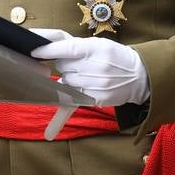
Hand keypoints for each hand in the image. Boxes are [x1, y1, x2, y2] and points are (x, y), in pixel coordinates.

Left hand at [30, 27, 150, 139]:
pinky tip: (49, 133)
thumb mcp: (96, 43)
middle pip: (64, 67)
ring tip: (87, 75)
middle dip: (66, 65)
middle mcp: (96, 67)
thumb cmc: (112, 56)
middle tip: (81, 64)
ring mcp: (96, 85)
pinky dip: (60, 118)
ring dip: (70, 79)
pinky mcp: (96, 100)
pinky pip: (73, 105)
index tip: (34, 52)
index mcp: (95, 48)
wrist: (140, 76)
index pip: (67, 49)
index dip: (49, 51)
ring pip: (66, 82)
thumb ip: (68, 42)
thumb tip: (41, 41)